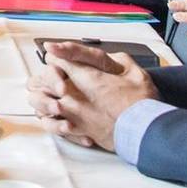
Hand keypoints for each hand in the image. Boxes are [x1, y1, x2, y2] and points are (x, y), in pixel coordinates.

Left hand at [30, 42, 158, 148]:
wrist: (145, 131)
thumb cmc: (141, 103)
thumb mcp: (133, 71)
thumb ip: (115, 59)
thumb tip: (106, 56)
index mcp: (84, 76)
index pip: (54, 59)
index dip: (57, 56)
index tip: (61, 58)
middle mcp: (72, 94)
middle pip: (41, 80)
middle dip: (45, 76)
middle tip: (53, 76)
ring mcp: (72, 113)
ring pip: (41, 103)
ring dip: (43, 97)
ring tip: (52, 96)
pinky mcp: (76, 130)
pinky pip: (53, 124)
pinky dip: (53, 120)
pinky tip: (59, 117)